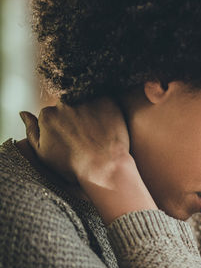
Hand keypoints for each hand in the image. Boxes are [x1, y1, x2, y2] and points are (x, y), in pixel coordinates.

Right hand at [20, 98, 156, 224]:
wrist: (104, 167)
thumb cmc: (73, 165)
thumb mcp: (43, 153)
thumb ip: (31, 131)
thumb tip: (23, 113)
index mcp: (47, 114)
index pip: (53, 114)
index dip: (63, 128)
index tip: (73, 140)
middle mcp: (64, 104)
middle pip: (69, 106)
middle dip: (76, 118)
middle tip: (88, 137)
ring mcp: (85, 100)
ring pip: (86, 102)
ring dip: (91, 113)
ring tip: (99, 133)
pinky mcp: (105, 100)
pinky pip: (105, 100)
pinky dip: (107, 110)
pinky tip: (109, 126)